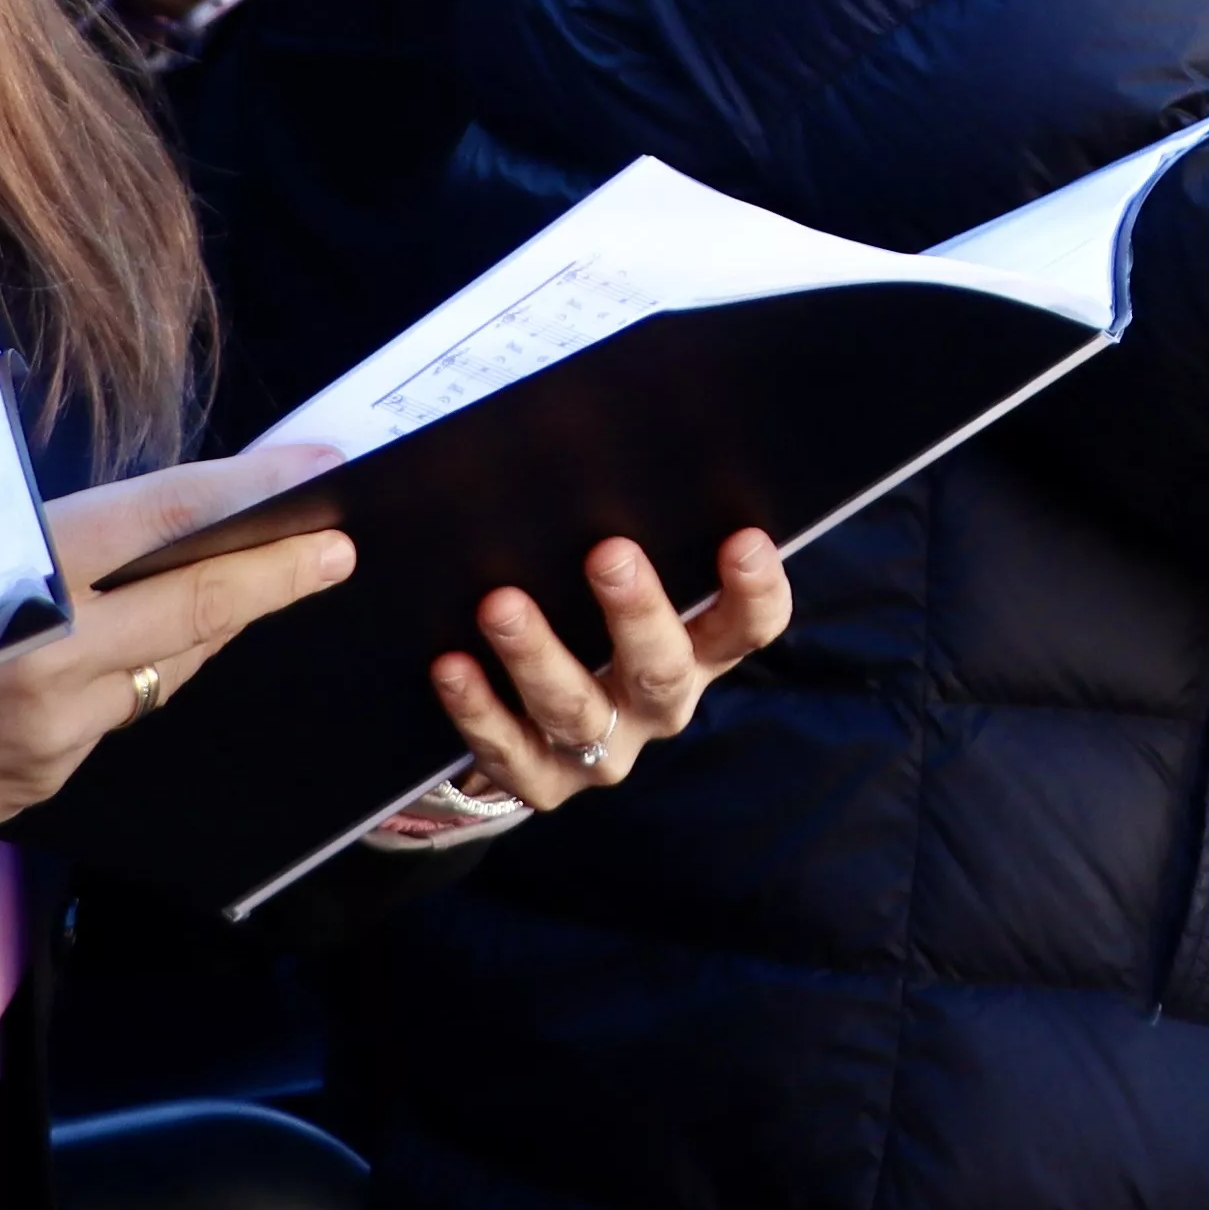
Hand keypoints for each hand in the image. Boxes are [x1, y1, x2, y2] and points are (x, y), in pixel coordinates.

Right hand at [0, 464, 359, 862]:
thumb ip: (12, 530)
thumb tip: (113, 515)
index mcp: (10, 581)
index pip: (161, 523)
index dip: (251, 495)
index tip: (322, 473)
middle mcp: (45, 663)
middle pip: (195, 608)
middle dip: (275, 575)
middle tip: (336, 544)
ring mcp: (46, 735)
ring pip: (160, 669)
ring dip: (202, 625)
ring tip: (245, 579)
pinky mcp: (34, 784)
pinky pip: (110, 718)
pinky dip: (131, 677)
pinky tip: (133, 648)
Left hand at [425, 529, 795, 812]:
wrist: (533, 725)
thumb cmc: (586, 612)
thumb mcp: (621, 577)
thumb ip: (631, 525)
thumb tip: (593, 429)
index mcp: (699, 648)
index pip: (750, 626)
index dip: (756, 589)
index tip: (744, 538)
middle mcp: (660, 703)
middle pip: (662, 669)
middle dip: (637, 612)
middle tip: (609, 552)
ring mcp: (603, 748)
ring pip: (576, 708)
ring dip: (538, 655)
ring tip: (500, 604)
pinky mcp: (542, 780)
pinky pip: (509, 750)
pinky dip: (478, 708)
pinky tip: (452, 665)